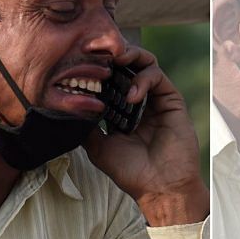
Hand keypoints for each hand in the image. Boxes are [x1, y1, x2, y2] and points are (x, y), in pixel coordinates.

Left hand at [84, 46, 208, 225]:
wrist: (158, 187)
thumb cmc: (130, 172)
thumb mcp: (98, 147)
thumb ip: (87, 126)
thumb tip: (68, 109)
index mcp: (120, 109)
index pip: (109, 78)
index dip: (98, 67)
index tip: (81, 59)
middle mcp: (138, 100)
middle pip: (127, 64)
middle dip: (113, 54)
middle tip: (99, 51)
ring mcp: (155, 99)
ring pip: (144, 63)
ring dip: (130, 56)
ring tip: (116, 61)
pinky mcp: (171, 100)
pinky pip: (157, 76)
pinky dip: (143, 79)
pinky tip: (132, 94)